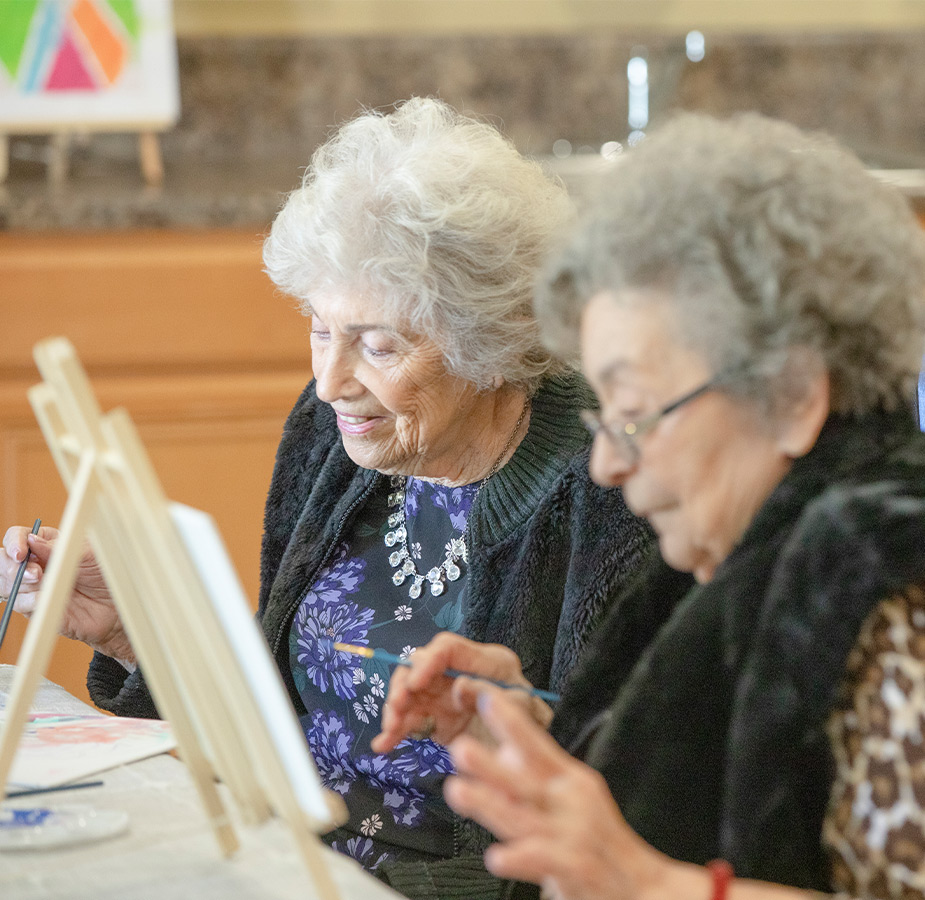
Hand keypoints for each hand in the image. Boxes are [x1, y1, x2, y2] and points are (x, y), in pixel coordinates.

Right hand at [1, 525, 132, 661]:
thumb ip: (59, 547)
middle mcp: (34, 564)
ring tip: (43, 583)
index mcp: (45, 544)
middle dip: (13, 566)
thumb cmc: (105, 573)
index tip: (22, 552)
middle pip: (4, 561)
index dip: (15, 542)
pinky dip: (29, 600)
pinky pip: (20, 604)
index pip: (17, 537)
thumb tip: (32, 541)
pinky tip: (43, 598)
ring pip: (6, 583)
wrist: (115, 603)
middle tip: (36, 572)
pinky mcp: (35, 608)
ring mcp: (32, 587)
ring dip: (22, 584)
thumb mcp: (88, 553)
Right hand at [371, 632, 550, 752]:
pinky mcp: (436, 718)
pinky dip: (396, 731)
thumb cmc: (530, 722)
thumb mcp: (519, 708)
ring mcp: (445, 695)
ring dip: (395, 710)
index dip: (427, 662)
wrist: (532, 755)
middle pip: (420, 666)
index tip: (414, 683)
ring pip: (410, 693)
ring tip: (389, 732)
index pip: (448, 648)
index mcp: (485, 661)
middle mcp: (459, 672)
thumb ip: (489, 695)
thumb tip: (458, 686)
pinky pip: (410, 720)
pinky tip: (384, 745)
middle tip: (396, 708)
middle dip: (403, 685)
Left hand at [444, 691, 681, 899]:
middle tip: (460, 748)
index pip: (537, 744)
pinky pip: (541, 860)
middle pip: (524, 779)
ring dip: (489, 803)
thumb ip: (538, 777)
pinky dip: (518, 858)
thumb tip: (502, 752)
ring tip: (458, 791)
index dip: (511, 721)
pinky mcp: (576, 867)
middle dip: (490, 764)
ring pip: (522, 817)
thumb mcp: (574, 799)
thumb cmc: (602, 841)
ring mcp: (572, 834)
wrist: (644, 887)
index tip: (486, 698)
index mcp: (571, 780)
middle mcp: (571, 802)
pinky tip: (496, 856)